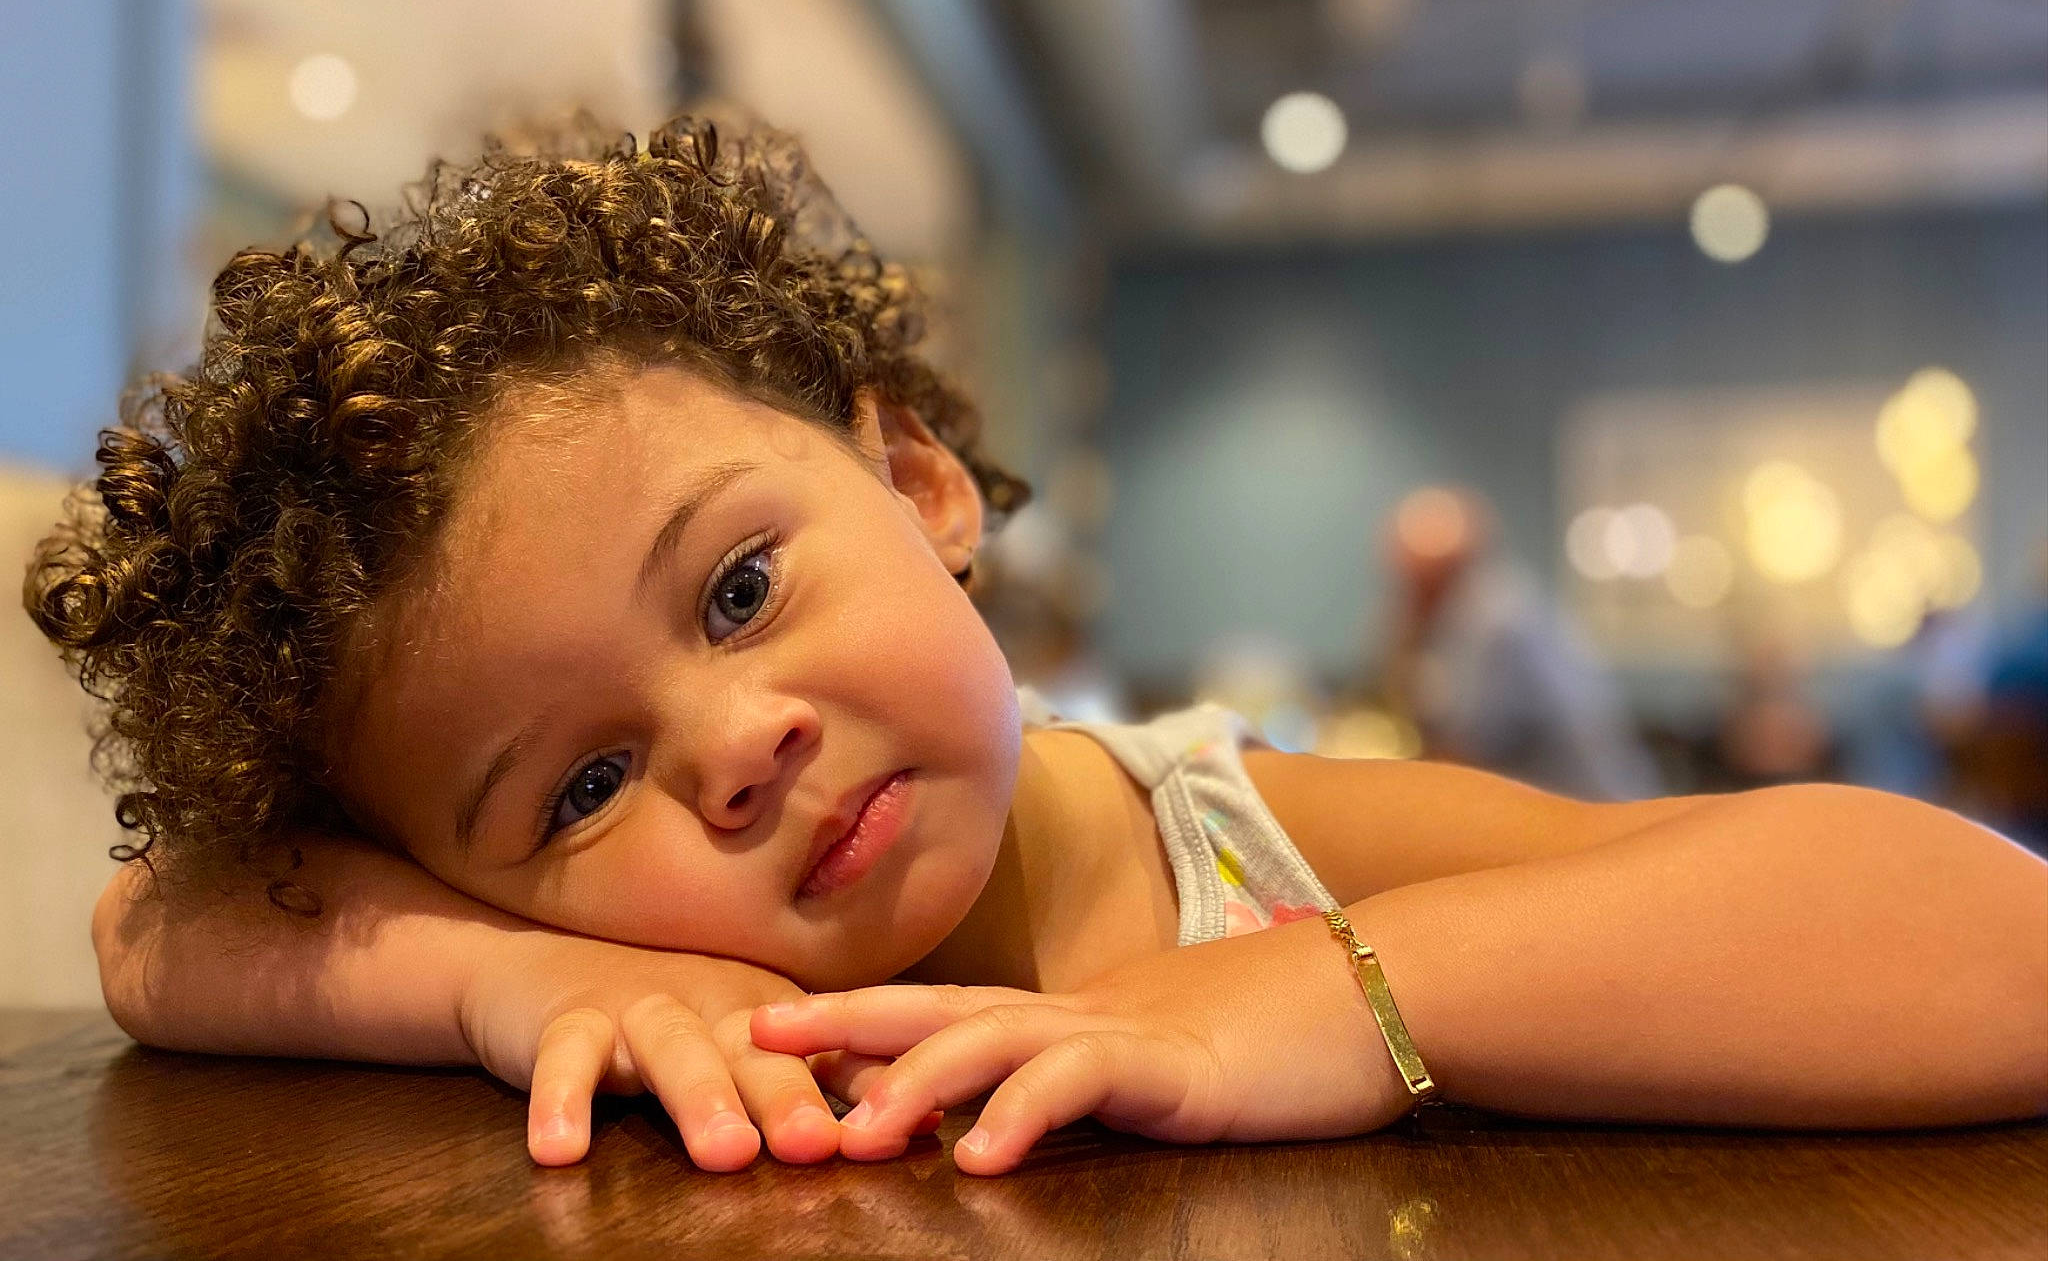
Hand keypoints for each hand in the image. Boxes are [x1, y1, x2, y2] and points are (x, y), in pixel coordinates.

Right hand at [459, 927, 937, 1169]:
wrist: (542, 965)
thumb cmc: (668, 1017)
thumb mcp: (749, 1044)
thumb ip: (830, 1082)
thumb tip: (928, 1119)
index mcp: (765, 1012)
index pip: (827, 1050)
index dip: (869, 1084)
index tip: (916, 1127)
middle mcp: (712, 1003)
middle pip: (759, 1049)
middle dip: (792, 1095)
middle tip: (821, 1145)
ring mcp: (639, 1008)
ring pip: (673, 1049)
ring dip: (701, 1097)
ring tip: (726, 1152)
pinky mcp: (565, 1023)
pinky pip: (564, 1059)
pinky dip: (561, 1099)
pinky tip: (560, 1149)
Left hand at [750, 913, 1417, 1173]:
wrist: (1379, 987)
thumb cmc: (1281, 1033)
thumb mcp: (1167, 1055)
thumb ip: (1098, 1071)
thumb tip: (1036, 1098)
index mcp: (1073, 1013)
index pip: (947, 1008)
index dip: (861, 1018)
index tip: (776, 1029)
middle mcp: (1081, 1013)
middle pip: (941, 1008)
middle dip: (845, 1026)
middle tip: (754, 1040)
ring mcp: (1125, 1031)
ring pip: (996, 1041)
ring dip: (915, 1083)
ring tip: (849, 1132)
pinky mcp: (1174, 1063)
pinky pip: (1085, 1083)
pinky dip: (1025, 1112)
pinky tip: (979, 1156)